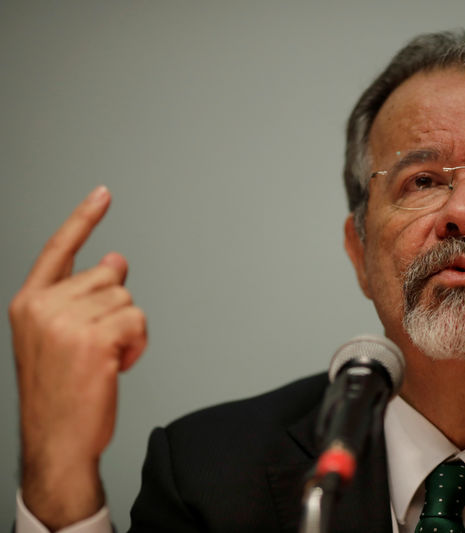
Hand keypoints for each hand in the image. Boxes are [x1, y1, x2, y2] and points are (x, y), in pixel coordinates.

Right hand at [9, 186, 146, 528]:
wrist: (57, 439)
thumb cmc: (61, 391)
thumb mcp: (61, 337)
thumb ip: (82, 297)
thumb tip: (115, 259)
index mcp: (30, 303)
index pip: (58, 249)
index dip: (83, 219)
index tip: (103, 193)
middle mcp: (43, 306)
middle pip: (110, 278)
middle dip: (116, 311)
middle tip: (98, 347)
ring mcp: (66, 321)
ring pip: (128, 300)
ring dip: (128, 332)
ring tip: (104, 360)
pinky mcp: (93, 338)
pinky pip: (138, 322)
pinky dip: (137, 345)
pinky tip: (116, 367)